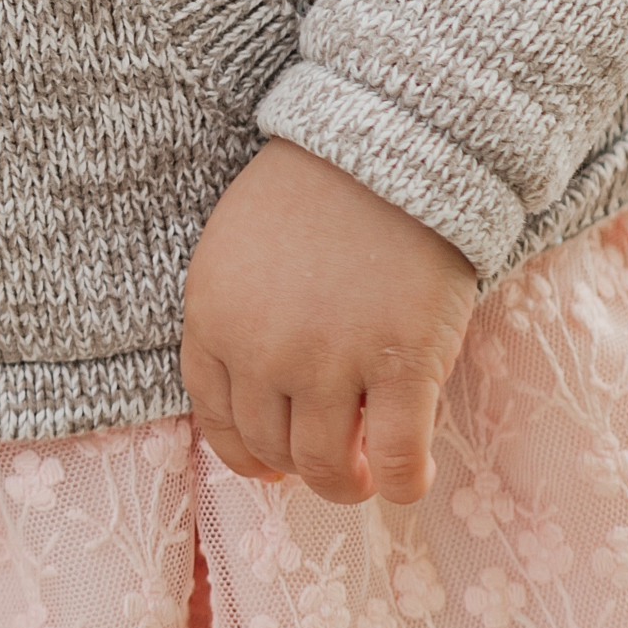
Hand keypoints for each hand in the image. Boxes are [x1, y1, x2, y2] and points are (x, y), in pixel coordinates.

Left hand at [182, 136, 476, 505]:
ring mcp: (330, 362)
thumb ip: (238, 323)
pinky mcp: (401, 365)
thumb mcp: (239, 249)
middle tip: (332, 458)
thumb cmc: (314, 189)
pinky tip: (414, 473)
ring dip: (347, 484)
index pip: (216, 419)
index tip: (273, 465)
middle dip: (299, 466)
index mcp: (213, 316)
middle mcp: (261, 349)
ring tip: (367, 473)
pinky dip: (405, 482)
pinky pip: (397, 462)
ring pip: (327, 468)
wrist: (386, 142)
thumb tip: (266, 410)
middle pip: (271, 449)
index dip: (246, 454)